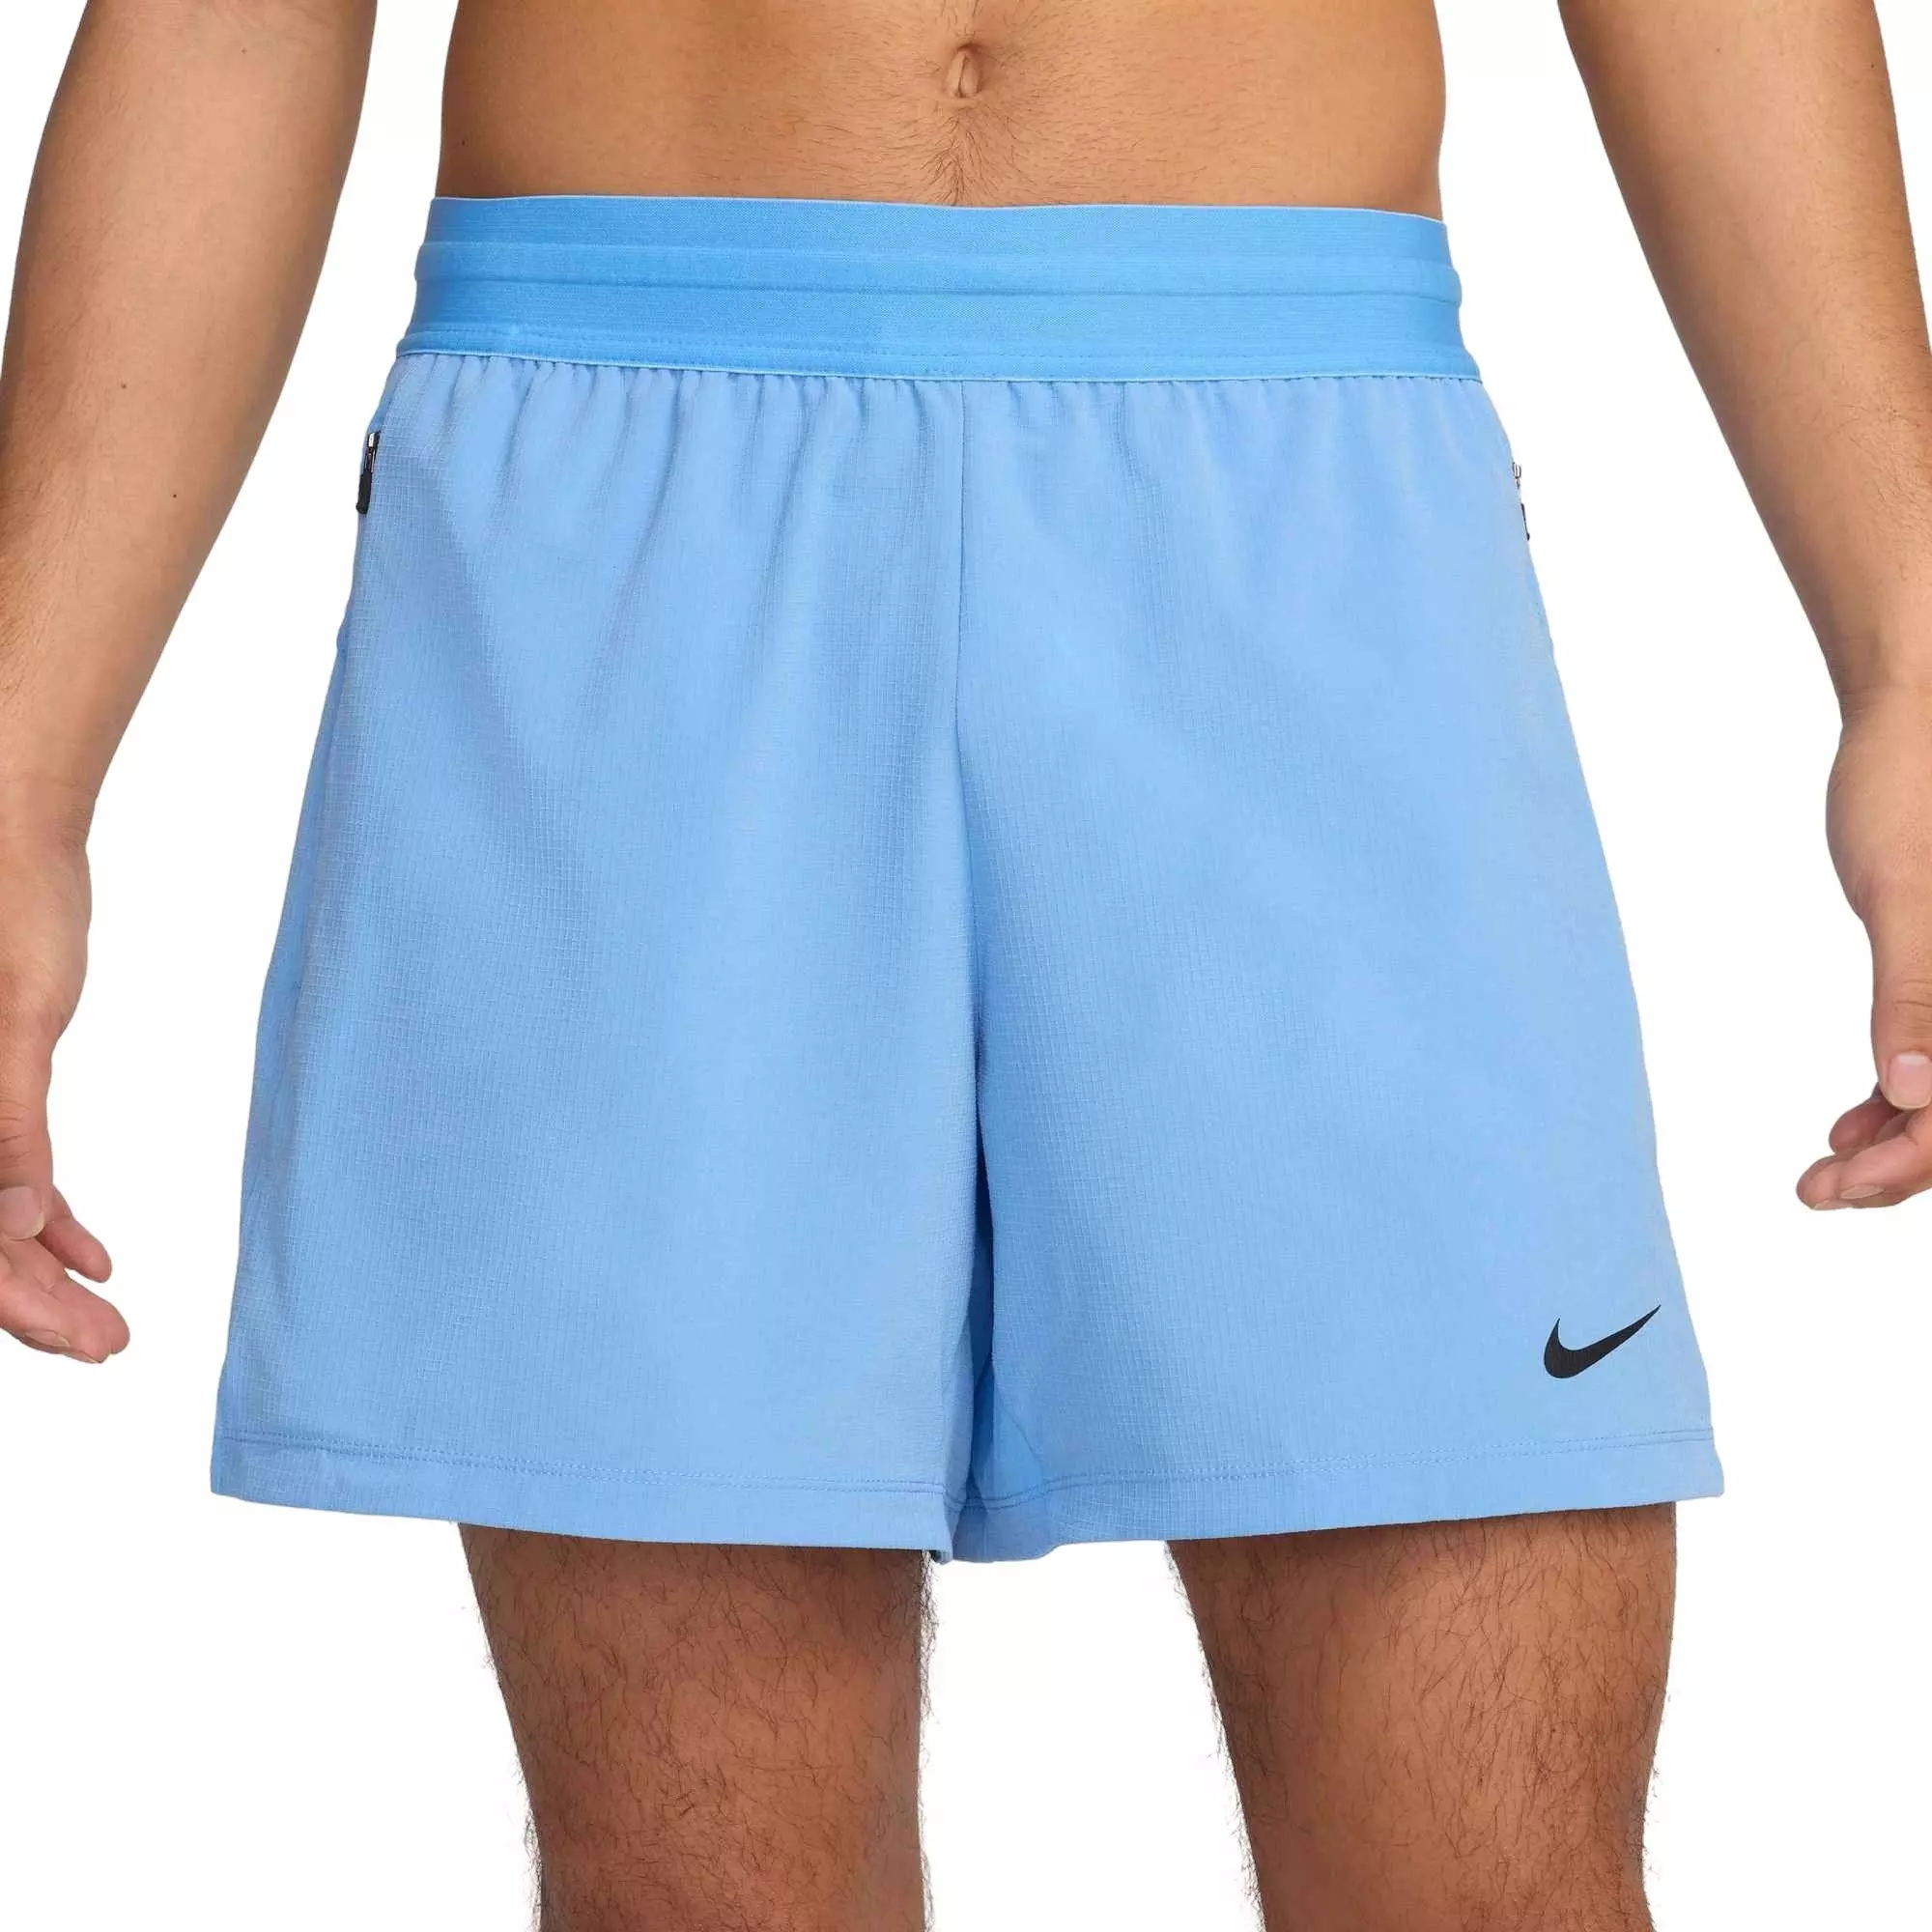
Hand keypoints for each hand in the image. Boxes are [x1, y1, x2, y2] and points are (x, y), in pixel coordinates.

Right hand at [0, 811, 121, 1358]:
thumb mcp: (16, 1020)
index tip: (80, 1341)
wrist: (6, 832)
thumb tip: (8, 1232)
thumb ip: (4, 1126)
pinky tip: (92, 1254)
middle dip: (31, 1304)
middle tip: (111, 1346)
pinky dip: (42, 1216)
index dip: (13, 1301)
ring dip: (40, 1271)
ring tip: (110, 1319)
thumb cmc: (11, 908)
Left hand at [1800, 686, 1931, 1209]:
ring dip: (1903, 1137)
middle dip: (1906, 1162)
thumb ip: (1916, 993)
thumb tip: (1910, 1092)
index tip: (1841, 1184)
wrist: (1913, 716)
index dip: (1918, 1157)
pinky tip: (1849, 1120)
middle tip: (1815, 1192)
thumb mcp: (1904, 895)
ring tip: (1824, 1171)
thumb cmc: (1912, 786)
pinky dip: (1903, 1094)